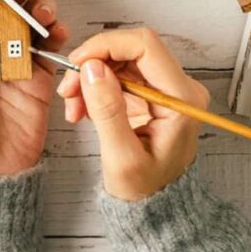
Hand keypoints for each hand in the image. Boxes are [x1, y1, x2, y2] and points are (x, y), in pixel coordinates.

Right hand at [56, 28, 209, 200]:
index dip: (107, 45)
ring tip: (73, 105)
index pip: (145, 46)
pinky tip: (84, 109)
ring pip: (120, 61)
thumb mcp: (122, 158)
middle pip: (130, 50)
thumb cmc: (146, 189)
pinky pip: (119, 75)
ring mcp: (165, 89)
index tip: (78, 61)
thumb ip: (108, 110)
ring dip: (90, 77)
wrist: (156, 206)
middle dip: (93, 64)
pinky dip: (96, 87)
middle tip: (69, 87)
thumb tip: (92, 68)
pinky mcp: (151, 93)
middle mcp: (178, 87)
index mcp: (182, 99)